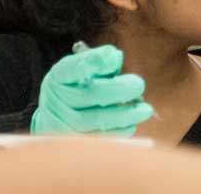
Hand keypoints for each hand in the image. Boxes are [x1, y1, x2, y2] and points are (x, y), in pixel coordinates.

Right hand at [31, 44, 153, 136]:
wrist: (58, 118)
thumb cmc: (80, 87)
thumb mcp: (85, 69)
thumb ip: (100, 62)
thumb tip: (116, 58)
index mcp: (59, 76)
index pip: (71, 68)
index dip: (93, 61)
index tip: (114, 56)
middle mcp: (55, 99)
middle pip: (87, 94)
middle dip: (118, 89)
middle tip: (138, 84)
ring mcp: (60, 123)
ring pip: (94, 120)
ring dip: (124, 115)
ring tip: (145, 110)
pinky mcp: (71, 143)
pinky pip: (98, 139)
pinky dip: (118, 132)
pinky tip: (131, 125)